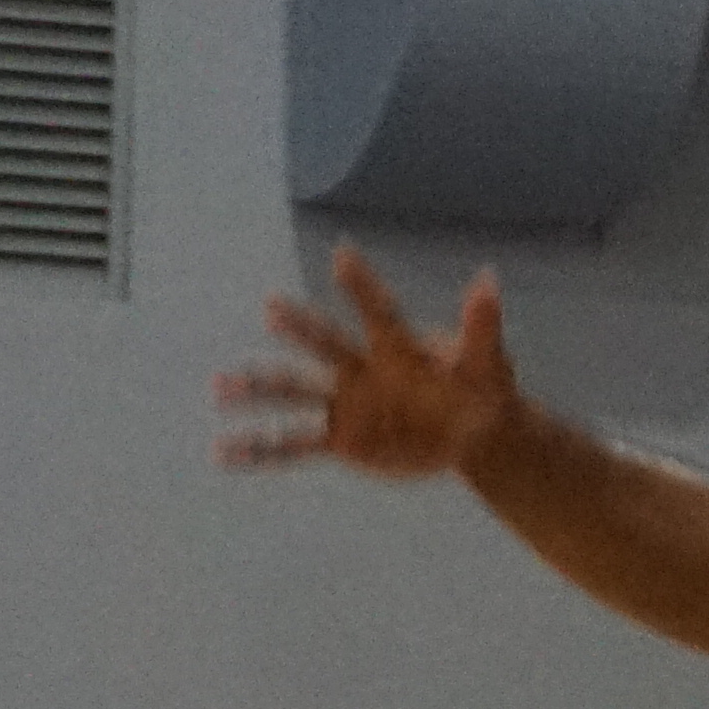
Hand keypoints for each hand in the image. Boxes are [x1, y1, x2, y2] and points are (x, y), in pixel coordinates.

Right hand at [222, 245, 521, 480]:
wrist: (471, 433)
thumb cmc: (480, 390)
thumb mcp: (488, 365)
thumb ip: (482, 328)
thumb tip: (489, 279)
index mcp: (397, 349)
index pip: (379, 312)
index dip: (363, 286)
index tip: (343, 254)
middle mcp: (362, 370)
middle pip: (326, 345)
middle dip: (301, 329)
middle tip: (272, 308)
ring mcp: (347, 405)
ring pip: (295, 392)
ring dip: (258, 389)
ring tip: (219, 388)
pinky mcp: (341, 439)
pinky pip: (293, 445)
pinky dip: (259, 450)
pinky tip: (223, 454)